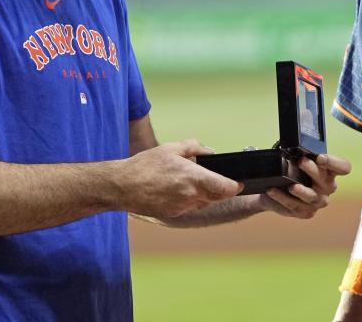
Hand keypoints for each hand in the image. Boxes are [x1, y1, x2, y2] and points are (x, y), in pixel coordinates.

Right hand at [119, 139, 242, 218]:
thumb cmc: (145, 166)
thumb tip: (209, 151)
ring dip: (204, 194)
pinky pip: (190, 207)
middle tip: (218, 180)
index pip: (226, 188)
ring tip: (190, 181)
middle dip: (222, 189)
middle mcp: (191, 196)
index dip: (236, 186)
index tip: (239, 183)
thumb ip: (194, 147)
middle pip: (218, 197)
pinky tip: (177, 189)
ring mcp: (182, 207)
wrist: (123, 186)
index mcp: (193, 178)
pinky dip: (190, 199)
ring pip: (203, 203)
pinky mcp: (174, 214)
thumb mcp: (171, 148)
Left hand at [259, 153, 351, 218]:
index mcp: (330, 171)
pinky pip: (294, 205)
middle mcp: (328, 187)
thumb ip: (300, 155)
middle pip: (325, 181)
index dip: (334, 162)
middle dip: (313, 171)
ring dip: (301, 191)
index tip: (320, 157)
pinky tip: (273, 191)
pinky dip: (282, 198)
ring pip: (311, 197)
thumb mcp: (298, 160)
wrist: (278, 190)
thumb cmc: (293, 170)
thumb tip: (291, 149)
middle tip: (301, 161)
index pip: (343, 167)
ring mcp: (318, 201)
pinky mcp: (306, 212)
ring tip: (291, 186)